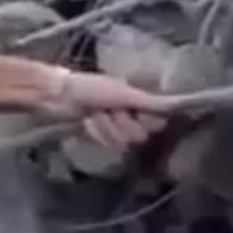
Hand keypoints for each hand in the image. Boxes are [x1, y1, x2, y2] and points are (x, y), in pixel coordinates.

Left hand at [38, 68, 167, 149]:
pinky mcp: (101, 136)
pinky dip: (96, 133)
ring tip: (94, 114)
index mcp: (140, 100)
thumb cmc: (92, 88)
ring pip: (123, 143)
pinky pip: (107, 144)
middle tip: (108, 110)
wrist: (60, 97)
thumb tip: (172, 107)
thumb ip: (148, 102)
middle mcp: (131, 114)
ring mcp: (115, 127)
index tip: (133, 111)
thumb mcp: (122, 92)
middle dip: (121, 123)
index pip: (158, 122)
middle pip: (140, 136)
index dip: (145, 120)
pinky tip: (87, 122)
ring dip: (106, 127)